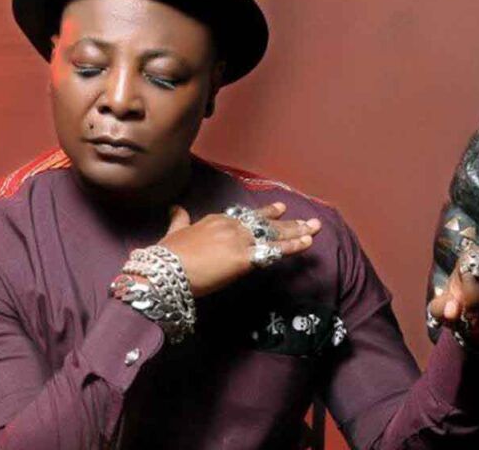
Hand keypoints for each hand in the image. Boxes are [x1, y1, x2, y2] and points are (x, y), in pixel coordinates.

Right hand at [158, 202, 321, 297]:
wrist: (163, 270)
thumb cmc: (167, 256)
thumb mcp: (174, 232)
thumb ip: (179, 219)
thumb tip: (175, 208)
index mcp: (216, 220)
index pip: (245, 216)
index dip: (264, 214)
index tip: (278, 209)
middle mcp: (231, 226)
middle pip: (265, 223)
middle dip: (288, 222)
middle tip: (309, 220)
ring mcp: (239, 241)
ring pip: (274, 234)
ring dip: (296, 231)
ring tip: (315, 228)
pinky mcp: (244, 258)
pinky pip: (273, 251)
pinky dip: (292, 246)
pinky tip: (307, 243)